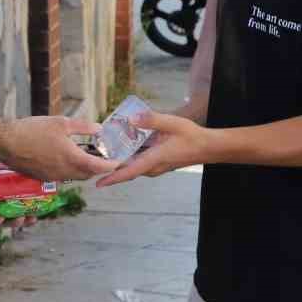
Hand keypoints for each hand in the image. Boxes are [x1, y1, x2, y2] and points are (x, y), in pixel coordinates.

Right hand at [1, 116, 116, 180]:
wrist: (6, 142)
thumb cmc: (32, 130)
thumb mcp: (61, 122)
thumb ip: (83, 127)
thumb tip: (99, 129)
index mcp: (72, 158)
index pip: (99, 167)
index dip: (112, 165)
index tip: (120, 161)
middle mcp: (64, 172)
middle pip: (88, 175)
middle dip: (97, 168)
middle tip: (103, 157)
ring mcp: (53, 178)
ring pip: (75, 176)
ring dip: (82, 169)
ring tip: (84, 155)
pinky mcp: (43, 178)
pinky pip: (62, 176)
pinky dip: (68, 169)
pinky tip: (63, 157)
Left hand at [95, 111, 216, 187]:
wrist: (208, 147)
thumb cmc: (191, 136)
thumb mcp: (172, 123)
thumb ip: (151, 120)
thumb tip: (131, 119)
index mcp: (154, 159)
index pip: (129, 172)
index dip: (112, 178)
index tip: (98, 183)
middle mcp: (153, 167)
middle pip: (127, 171)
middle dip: (111, 169)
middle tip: (93, 161)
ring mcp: (156, 167)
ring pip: (133, 167)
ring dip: (120, 163)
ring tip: (104, 153)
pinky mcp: (159, 163)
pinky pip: (140, 163)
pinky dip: (130, 158)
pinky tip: (124, 146)